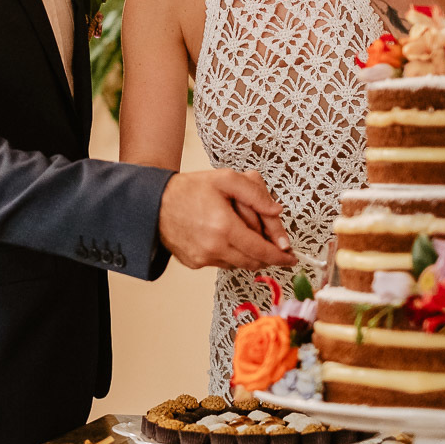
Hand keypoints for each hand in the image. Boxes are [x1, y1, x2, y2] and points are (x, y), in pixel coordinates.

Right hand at [158, 169, 297, 269]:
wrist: (154, 202)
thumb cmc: (189, 189)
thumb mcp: (225, 179)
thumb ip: (255, 193)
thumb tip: (276, 211)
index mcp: (223, 227)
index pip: (262, 250)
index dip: (280, 255)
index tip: (290, 257)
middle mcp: (213, 247)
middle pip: (253, 261)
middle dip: (267, 255)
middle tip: (274, 245)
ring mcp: (203, 258)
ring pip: (239, 264)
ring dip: (248, 253)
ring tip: (242, 232)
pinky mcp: (194, 263)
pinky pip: (222, 263)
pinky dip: (230, 254)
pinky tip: (223, 236)